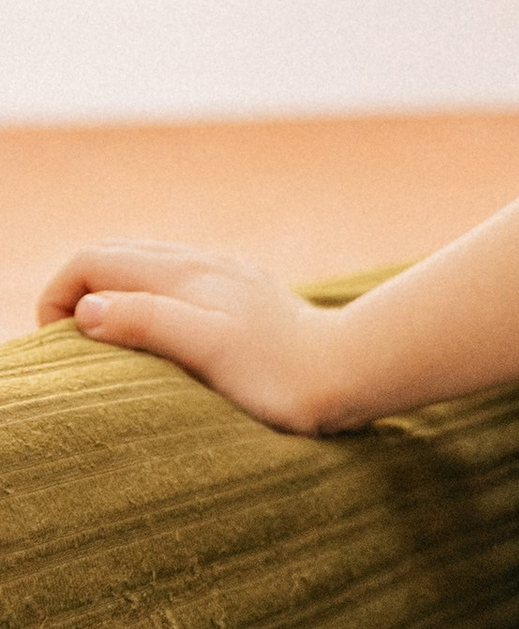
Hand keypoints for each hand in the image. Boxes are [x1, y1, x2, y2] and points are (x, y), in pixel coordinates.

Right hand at [40, 241, 349, 433]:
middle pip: (114, 256)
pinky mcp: (242, 295)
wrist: (350, 370)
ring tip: (109, 345)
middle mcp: (201, 262)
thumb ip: (148, 322)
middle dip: (78, 291)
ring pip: (145, 266)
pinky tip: (162, 336)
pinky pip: (177, 283)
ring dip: (114, 295)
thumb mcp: (207, 349)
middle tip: (73, 347)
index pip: (92, 260)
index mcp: (183, 273)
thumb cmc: (279, 372)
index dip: (58, 296)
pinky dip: (148, 300)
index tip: (60, 345)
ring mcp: (224, 275)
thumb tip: (89, 309)